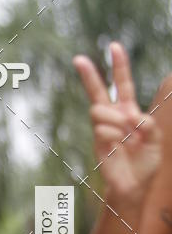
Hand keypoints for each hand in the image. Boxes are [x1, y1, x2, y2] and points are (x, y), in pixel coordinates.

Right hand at [73, 42, 161, 206]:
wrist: (134, 186)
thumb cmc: (145, 163)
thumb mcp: (156, 139)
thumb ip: (148, 124)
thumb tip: (130, 117)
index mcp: (129, 112)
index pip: (122, 85)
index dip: (119, 66)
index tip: (114, 46)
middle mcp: (113, 118)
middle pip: (97, 92)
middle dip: (88, 75)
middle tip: (78, 59)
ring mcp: (103, 130)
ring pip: (99, 110)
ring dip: (116, 119)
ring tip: (128, 134)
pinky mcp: (97, 143)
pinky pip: (103, 130)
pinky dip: (116, 136)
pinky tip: (121, 145)